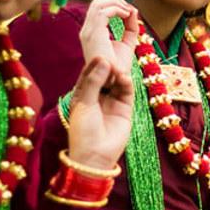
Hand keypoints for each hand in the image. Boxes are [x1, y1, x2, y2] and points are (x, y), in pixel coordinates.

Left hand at [66, 56, 134, 170]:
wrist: (95, 156)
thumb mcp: (84, 102)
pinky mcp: (125, 108)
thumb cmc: (83, 130)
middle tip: (112, 57)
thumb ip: (93, 81)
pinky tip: (125, 79)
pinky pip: (127, 92)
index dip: (94, 63)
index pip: (89, 73)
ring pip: (117, 82)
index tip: (100, 53)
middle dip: (108, 66)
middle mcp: (98, 95)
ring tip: (118, 70)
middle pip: (105, 75)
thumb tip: (103, 61)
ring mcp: (112, 101)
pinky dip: (127, 83)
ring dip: (118, 74)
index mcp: (82, 93)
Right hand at [79, 0, 138, 74]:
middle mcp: (87, 31)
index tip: (130, 11)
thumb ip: (131, 27)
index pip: (98, 9)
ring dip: (117, 3)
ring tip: (129, 11)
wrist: (114, 82)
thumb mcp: (127, 43)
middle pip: (96, 3)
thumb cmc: (119, 67)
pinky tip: (127, 15)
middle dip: (115, 0)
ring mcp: (88, 32)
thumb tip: (134, 10)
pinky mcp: (94, 34)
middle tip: (130, 8)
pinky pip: (104, 11)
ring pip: (98, 3)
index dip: (114, 5)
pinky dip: (117, 9)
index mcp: (91, 33)